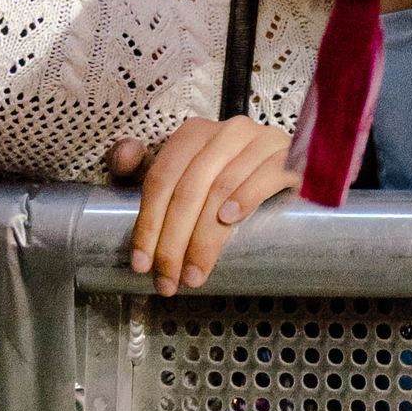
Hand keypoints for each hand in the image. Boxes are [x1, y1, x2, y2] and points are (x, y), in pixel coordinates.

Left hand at [108, 117, 297, 296]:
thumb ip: (140, 166)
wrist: (278, 167)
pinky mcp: (288, 156)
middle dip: (174, 241)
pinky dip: (245, 198)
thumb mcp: (177, 170)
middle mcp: (227, 131)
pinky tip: (229, 221)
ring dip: (205, 238)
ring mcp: (260, 140)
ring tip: (195, 273)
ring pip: (222, 189)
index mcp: (195, 133)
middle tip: (168, 279)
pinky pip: (264, 175)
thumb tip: (123, 157)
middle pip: (190, 189)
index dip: (148, 223)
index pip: (162, 178)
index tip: (142, 263)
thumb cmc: (221, 177)